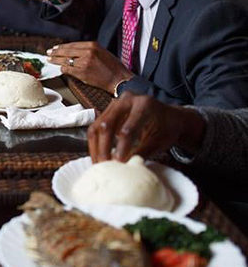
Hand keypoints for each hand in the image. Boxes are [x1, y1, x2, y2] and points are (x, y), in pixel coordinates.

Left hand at [46, 41, 133, 92]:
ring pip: (65, 60)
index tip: (56, 48)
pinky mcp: (82, 72)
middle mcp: (87, 52)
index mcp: (92, 45)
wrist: (119, 79)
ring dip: (56, 60)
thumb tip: (75, 51)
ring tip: (50, 60)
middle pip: (66, 51)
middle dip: (56, 52)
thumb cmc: (113, 67)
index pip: (72, 44)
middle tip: (48, 53)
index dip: (62, 46)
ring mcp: (84, 62)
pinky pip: (68, 69)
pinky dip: (63, 69)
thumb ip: (89, 50)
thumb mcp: (102, 52)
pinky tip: (59, 68)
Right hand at [88, 92, 205, 161]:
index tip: (119, 163)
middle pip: (107, 124)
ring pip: (97, 125)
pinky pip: (96, 126)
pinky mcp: (109, 109)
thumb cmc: (167, 129)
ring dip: (95, 146)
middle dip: (103, 147)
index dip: (121, 148)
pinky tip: (98, 155)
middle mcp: (127, 100)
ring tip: (98, 163)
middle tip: (104, 165)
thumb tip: (124, 166)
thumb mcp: (158, 142)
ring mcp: (116, 103)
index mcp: (144, 105)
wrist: (170, 116)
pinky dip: (96, 142)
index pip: (128, 129)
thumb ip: (141, 152)